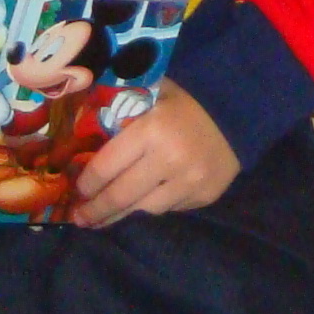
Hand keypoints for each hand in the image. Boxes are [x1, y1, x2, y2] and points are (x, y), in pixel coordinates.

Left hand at [69, 85, 239, 226]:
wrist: (239, 112)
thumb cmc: (186, 100)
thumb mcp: (151, 93)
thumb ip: (120, 106)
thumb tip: (80, 120)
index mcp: (152, 130)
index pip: (107, 166)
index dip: (87, 183)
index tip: (75, 191)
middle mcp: (170, 160)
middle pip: (121, 196)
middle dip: (95, 210)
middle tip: (78, 218)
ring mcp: (191, 183)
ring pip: (143, 210)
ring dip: (119, 216)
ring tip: (100, 221)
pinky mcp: (204, 196)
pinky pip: (168, 208)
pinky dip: (150, 207)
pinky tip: (138, 206)